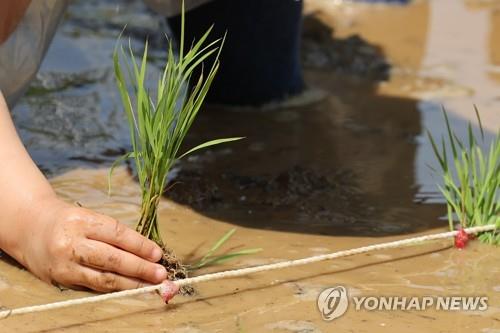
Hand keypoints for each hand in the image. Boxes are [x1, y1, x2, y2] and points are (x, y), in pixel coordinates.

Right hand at [18, 197, 167, 291]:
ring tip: (150, 285)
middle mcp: (72, 242)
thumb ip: (114, 233)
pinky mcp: (61, 279)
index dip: (140, 245)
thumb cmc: (70, 221)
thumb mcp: (89, 217)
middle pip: (112, 258)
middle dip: (140, 267)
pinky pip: (93, 286)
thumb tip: (147, 251)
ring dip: (130, 283)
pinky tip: (129, 287)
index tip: (158, 254)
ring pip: (103, 277)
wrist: (31, 228)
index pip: (117, 234)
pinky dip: (114, 288)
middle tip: (160, 273)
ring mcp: (65, 263)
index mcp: (82, 221)